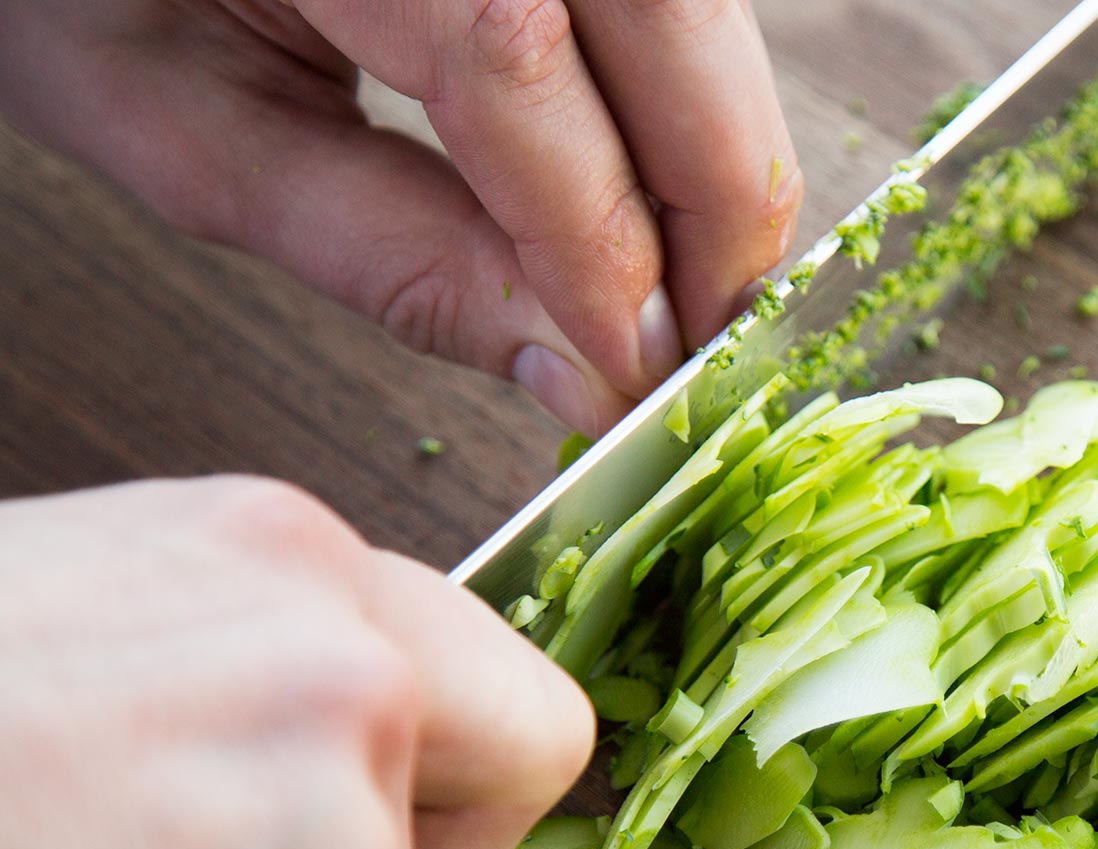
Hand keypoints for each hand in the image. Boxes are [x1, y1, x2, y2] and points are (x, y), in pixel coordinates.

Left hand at [0, 0, 802, 432]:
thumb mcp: (194, 133)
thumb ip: (394, 254)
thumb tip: (576, 369)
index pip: (517, 67)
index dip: (604, 253)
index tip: (632, 378)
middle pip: (680, 38)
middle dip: (718, 223)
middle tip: (691, 357)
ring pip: (712, 24)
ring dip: (718, 169)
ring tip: (674, 290)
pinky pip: (687, 10)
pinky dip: (690, 112)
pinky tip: (653, 196)